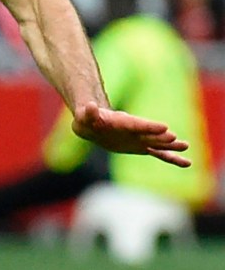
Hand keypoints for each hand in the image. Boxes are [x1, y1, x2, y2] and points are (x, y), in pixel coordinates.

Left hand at [72, 102, 190, 167]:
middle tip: (174, 138)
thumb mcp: (84, 116)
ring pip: (158, 143)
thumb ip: (88, 112)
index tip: (164, 127)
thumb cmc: (86, 119)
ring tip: (185, 146)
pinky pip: (158, 153)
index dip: (149, 126)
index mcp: (122, 122)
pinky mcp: (141, 147)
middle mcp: (134, 130)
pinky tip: (186, 163)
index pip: (136, 124)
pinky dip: (171, 158)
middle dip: (160, 136)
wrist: (93, 125)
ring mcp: (139, 139)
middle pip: (149, 134)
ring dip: (171, 146)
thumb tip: (90, 106)